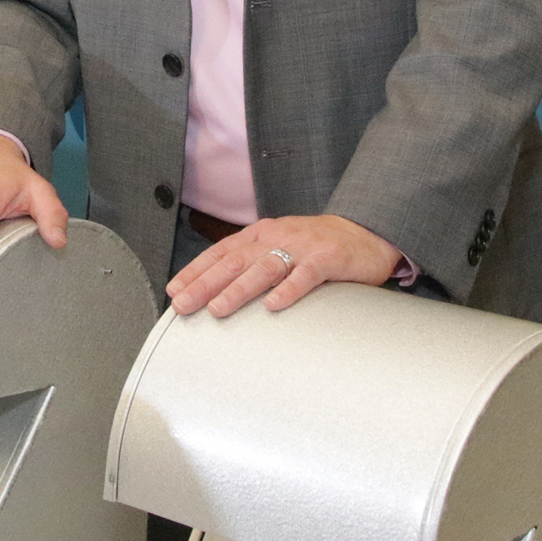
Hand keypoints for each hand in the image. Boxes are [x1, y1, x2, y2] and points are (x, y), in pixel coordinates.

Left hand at [166, 214, 400, 317]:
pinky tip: (273, 307)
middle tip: (182, 304)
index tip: (173, 290)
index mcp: (261, 235)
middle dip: (204, 283)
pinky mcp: (328, 258)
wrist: (367, 232)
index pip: (220, 253)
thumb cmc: (317, 246)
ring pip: (264, 268)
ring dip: (238, 289)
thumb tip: (219, 289)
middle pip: (234, 261)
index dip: (195, 270)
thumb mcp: (280, 246)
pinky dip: (288, 290)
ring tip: (217, 308)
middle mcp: (276, 237)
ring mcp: (302, 247)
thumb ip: (254, 262)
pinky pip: (305, 275)